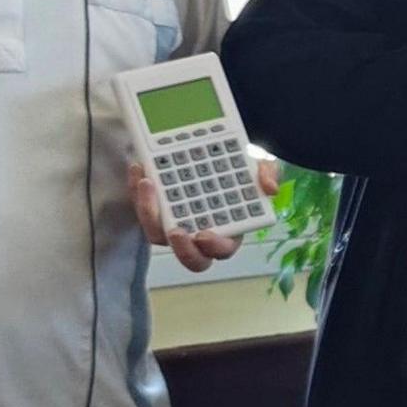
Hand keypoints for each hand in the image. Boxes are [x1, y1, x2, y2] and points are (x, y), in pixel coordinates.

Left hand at [127, 157, 276, 273]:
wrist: (215, 150)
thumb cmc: (240, 167)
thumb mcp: (260, 164)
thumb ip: (268, 173)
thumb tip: (269, 187)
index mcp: (228, 230)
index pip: (221, 250)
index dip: (213, 247)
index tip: (204, 235)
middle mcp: (200, 233)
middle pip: (189, 256)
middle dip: (181, 248)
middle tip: (174, 231)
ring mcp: (176, 222)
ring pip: (158, 233)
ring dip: (148, 213)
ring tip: (147, 184)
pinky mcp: (157, 207)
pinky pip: (144, 209)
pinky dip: (138, 192)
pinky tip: (139, 168)